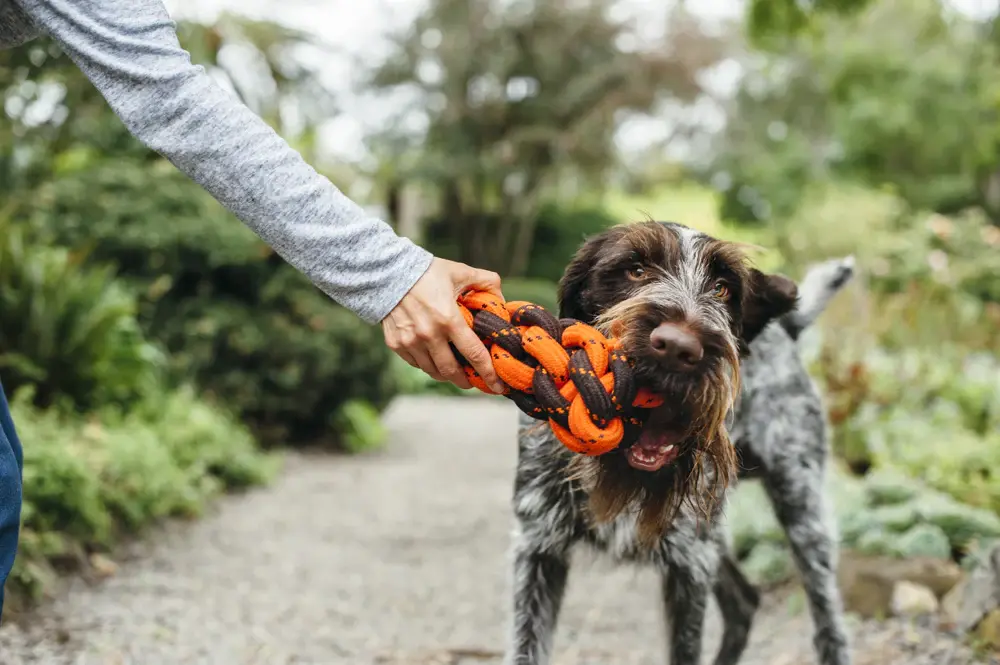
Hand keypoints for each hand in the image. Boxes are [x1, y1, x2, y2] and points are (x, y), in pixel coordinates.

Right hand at [382, 258, 505, 393]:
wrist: (388, 272)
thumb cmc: (427, 272)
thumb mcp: (461, 271)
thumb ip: (486, 281)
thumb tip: (502, 300)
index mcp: (449, 319)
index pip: (474, 354)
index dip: (488, 373)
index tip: (497, 386)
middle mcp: (429, 334)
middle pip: (452, 371)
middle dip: (466, 382)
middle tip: (474, 382)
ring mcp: (410, 341)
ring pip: (433, 371)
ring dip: (447, 375)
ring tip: (455, 372)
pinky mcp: (396, 344)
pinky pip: (416, 364)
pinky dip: (428, 365)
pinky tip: (435, 359)